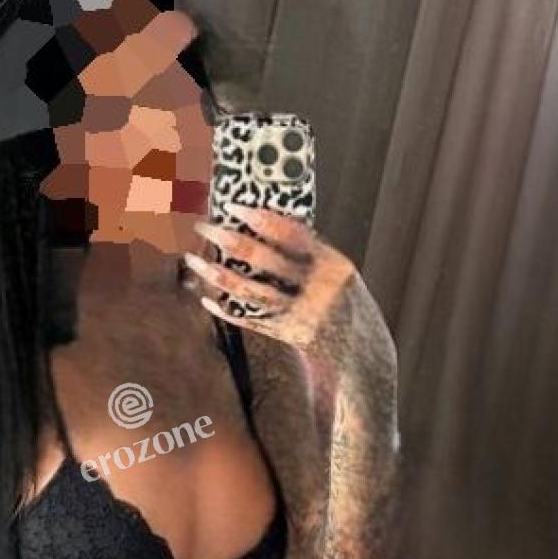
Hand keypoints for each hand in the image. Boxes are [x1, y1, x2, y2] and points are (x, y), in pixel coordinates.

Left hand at [185, 203, 358, 352]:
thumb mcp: (338, 272)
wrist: (364, 353)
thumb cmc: (344, 301)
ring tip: (193, 260)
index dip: (262, 219)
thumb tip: (263, 222)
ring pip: (248, 291)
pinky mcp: (286, 335)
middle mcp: (317, 289)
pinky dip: (226, 308)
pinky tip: (206, 297)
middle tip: (203, 226)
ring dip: (216, 274)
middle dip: (228, 240)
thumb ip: (309, 253)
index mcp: (333, 265)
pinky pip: (249, 319)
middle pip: (263, 260)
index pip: (293, 234)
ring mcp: (301, 315)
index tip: (233, 206)